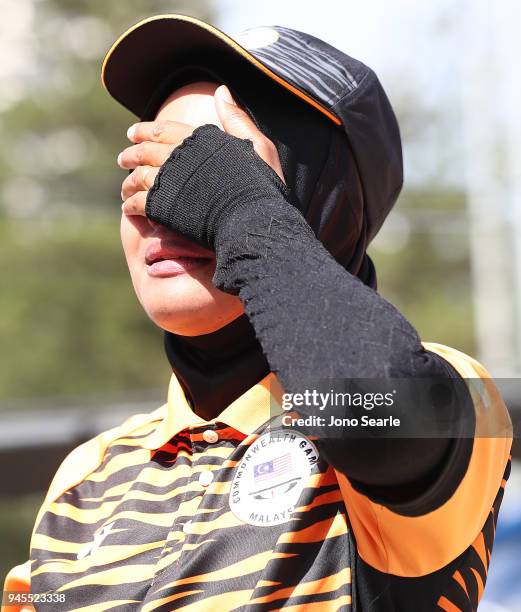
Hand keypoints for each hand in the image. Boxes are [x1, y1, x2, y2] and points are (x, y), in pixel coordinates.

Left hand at [119, 85, 284, 215]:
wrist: (253, 219)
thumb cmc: (261, 186)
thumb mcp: (257, 146)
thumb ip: (236, 119)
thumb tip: (222, 90)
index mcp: (199, 139)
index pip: (164, 129)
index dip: (146, 130)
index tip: (133, 133)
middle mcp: (179, 156)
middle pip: (146, 152)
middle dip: (131, 154)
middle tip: (123, 159)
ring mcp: (168, 182)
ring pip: (138, 177)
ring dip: (128, 182)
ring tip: (125, 188)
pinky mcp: (163, 207)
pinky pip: (138, 203)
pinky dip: (131, 206)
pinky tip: (129, 209)